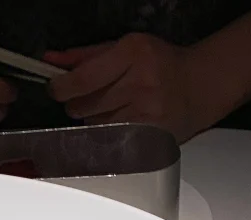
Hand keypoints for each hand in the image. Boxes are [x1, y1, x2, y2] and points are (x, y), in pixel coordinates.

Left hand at [45, 33, 206, 142]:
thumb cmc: (161, 64)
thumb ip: (87, 55)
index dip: (62, 87)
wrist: (198, 87)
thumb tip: (52, 60)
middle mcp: (141, 83)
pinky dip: (107, 134)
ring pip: (96, 125)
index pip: (84, 78)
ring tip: (111, 108)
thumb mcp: (125, 47)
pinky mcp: (150, 137)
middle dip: (77, 103)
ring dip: (93, 119)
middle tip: (84, 98)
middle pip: (86, 104)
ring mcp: (147, 113)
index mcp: (134, 53)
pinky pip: (111, 140)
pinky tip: (117, 123)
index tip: (55, 88)